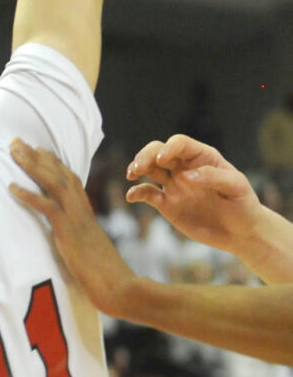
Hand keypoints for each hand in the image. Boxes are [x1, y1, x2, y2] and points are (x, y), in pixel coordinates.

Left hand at [8, 140, 135, 316]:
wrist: (120, 288)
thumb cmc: (105, 276)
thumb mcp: (88, 249)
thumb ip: (77, 238)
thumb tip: (65, 238)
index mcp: (86, 213)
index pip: (70, 179)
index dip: (53, 163)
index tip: (38, 149)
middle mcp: (81, 210)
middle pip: (58, 174)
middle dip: (36, 156)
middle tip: (16, 141)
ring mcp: (76, 219)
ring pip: (53, 183)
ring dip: (31, 164)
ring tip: (12, 150)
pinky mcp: (69, 232)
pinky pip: (46, 208)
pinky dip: (28, 195)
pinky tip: (11, 186)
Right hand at [126, 135, 261, 252]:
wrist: (242, 232)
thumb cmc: (243, 204)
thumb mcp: (236, 187)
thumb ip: (213, 177)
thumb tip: (186, 176)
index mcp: (201, 157)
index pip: (180, 144)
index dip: (169, 148)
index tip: (163, 159)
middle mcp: (184, 168)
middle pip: (158, 152)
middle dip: (146, 156)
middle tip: (138, 167)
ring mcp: (174, 185)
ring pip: (150, 169)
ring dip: (137, 168)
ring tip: (131, 174)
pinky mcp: (167, 204)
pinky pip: (148, 194)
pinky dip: (137, 193)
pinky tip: (131, 196)